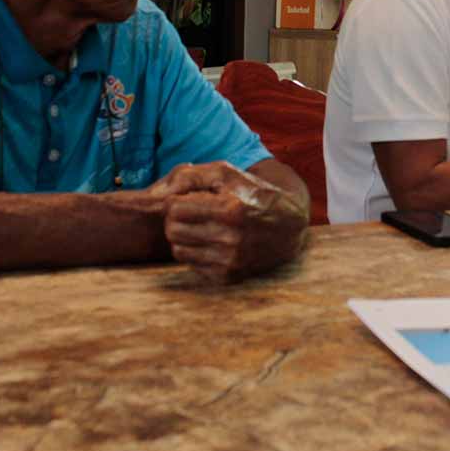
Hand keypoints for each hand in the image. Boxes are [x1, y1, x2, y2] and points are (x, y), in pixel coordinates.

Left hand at [150, 162, 308, 281]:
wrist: (288, 226)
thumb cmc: (253, 194)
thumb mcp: (227, 174)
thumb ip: (190, 176)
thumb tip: (160, 193)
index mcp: (229, 210)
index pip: (174, 209)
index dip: (178, 201)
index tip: (190, 199)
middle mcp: (230, 239)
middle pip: (172, 231)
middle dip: (177, 219)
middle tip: (191, 213)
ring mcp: (230, 261)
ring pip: (178, 251)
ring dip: (185, 237)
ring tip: (201, 227)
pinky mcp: (229, 276)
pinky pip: (192, 266)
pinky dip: (197, 253)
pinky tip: (212, 242)